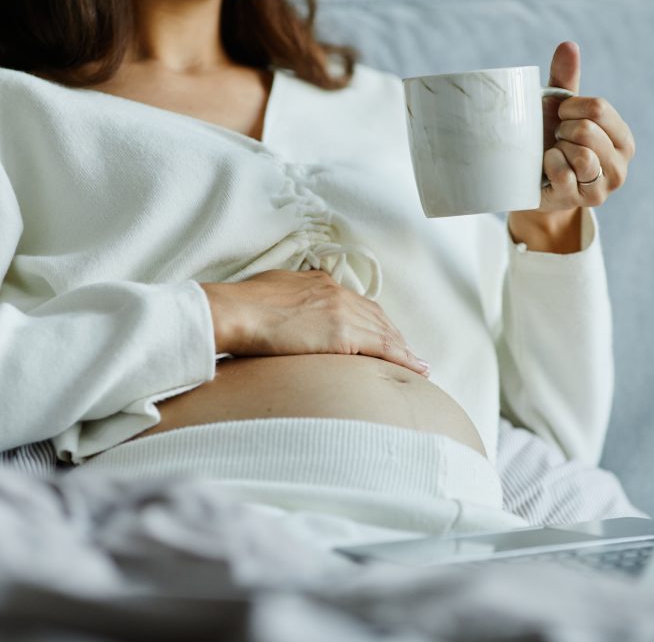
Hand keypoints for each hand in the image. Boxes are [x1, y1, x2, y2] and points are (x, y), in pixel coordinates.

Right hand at [201, 269, 429, 375]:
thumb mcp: (269, 292)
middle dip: (394, 335)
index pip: (355, 304)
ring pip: (384, 333)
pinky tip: (416, 369)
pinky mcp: (342, 334)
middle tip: (409, 353)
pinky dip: (403, 359)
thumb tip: (288, 309)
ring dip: (404, 349)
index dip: (373, 321)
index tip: (382, 334)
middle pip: (376, 317)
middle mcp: (336, 294)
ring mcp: (341, 312)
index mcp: (318, 284)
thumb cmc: (240, 306)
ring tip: (419, 365)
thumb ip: (287, 299)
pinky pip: (383, 348)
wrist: (234, 311)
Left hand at [509, 41, 636, 251]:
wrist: (532, 185)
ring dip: (557, 149)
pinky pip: (563, 172)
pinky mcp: (584, 200)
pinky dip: (549, 164)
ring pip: (581, 154)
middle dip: (562, 130)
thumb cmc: (549, 142)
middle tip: (556, 141)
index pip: (598, 108)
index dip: (569, 108)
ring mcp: (605, 185)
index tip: (561, 117)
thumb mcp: (558, 111)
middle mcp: (621, 163)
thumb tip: (568, 44)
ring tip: (554, 154)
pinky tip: (547, 168)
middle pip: (587, 130)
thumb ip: (565, 79)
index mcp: (622, 137)